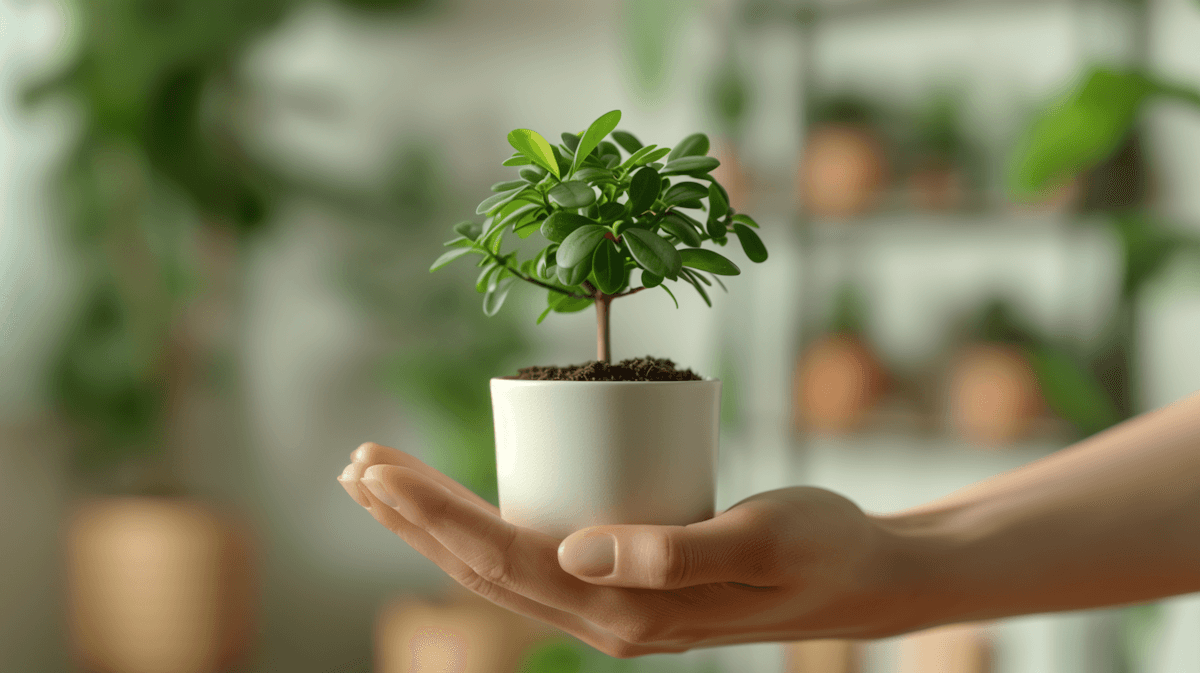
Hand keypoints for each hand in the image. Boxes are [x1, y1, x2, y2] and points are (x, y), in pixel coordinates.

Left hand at [338, 442, 922, 657]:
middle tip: (355, 465)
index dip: (435, 515)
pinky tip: (462, 507)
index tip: (378, 469)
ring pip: (501, 568)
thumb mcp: (764, 537)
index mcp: (628, 612)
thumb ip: (677, 552)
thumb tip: (577, 549)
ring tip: (382, 484)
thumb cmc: (821, 546)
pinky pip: (534, 562)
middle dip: (413, 519)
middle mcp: (608, 619)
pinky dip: (484, 530)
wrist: (863, 576)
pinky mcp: (626, 586)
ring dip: (437, 527)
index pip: (506, 560)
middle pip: (485, 568)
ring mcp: (614, 607)